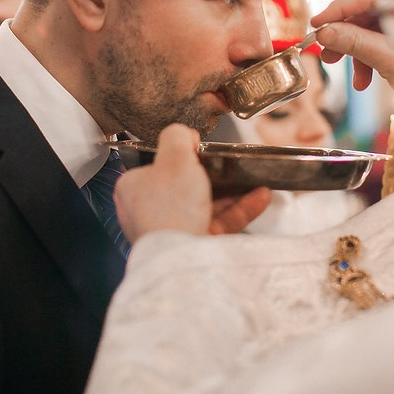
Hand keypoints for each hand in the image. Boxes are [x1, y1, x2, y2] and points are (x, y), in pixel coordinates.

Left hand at [114, 124, 270, 242]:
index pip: (154, 166)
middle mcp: (148, 211)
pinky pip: (219, 223)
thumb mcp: (174, 158)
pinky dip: (240, 210)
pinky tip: (260, 197)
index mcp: (133, 188)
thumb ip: (177, 137)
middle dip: (214, 175)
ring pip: (205, 205)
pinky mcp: (193, 246)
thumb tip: (184, 134)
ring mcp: (171, 230)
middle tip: (231, 165)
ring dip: (233, 192)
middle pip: (184, 186)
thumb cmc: (170, 209)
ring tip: (254, 179)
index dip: (177, 156)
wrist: (182, 259)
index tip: (199, 150)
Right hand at [310, 0, 393, 104]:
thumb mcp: (388, 59)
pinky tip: (368, 81)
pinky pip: (385, 43)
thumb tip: (326, 32)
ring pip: (373, 31)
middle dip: (345, 36)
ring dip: (358, 54)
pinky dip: (372, 60)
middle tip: (326, 55)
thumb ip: (355, 42)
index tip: (316, 25)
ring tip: (354, 80)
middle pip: (367, 14)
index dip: (337, 9)